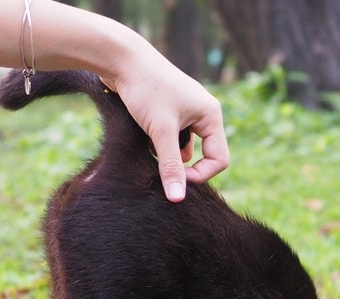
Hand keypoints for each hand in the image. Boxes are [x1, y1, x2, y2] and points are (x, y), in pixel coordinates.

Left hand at [101, 57, 228, 201]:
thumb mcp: (161, 131)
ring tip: (150, 148)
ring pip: (184, 148)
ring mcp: (186, 111)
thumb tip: (178, 198)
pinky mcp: (168, 111)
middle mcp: (203, 113)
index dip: (200, 175)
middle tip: (162, 171)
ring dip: (169, 155)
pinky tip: (144, 138)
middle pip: (204, 155)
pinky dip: (160, 144)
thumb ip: (170, 166)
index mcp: (211, 115)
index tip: (176, 181)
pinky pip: (172, 138)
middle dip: (183, 165)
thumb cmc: (145, 90)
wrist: (120, 59)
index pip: (219, 159)